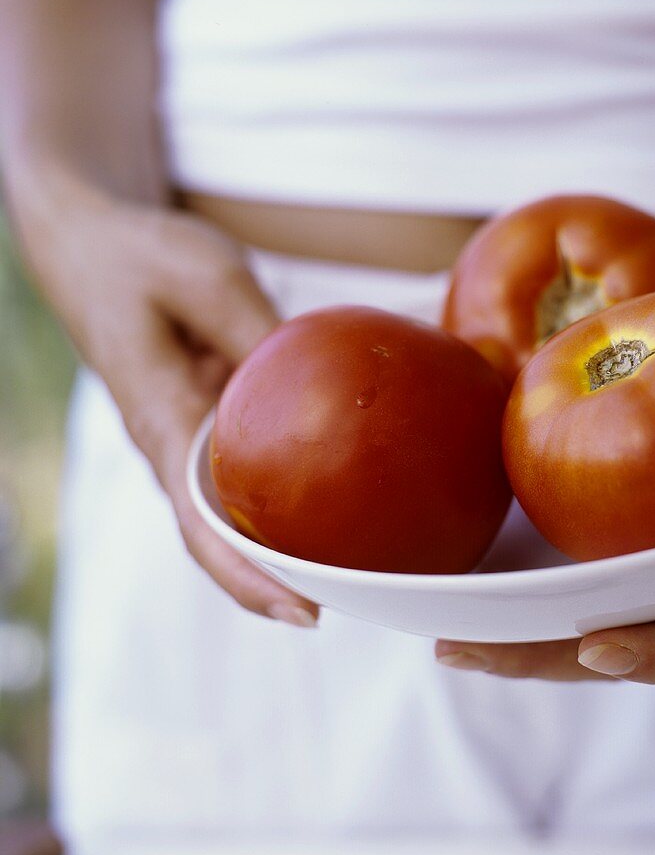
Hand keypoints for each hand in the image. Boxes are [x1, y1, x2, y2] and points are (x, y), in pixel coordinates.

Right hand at [10, 170, 318, 626]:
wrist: (91, 240)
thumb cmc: (138, 256)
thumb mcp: (207, 278)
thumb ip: (260, 335)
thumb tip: (320, 388)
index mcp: (160, 422)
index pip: (199, 526)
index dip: (249, 578)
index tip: (305, 614)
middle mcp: (171, 445)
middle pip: (223, 538)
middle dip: (283, 580)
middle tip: (363, 600)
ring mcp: (188, 436)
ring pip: (236, 511)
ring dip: (290, 546)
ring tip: (362, 570)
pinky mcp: (207, 417)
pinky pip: (246, 470)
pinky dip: (287, 493)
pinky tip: (339, 498)